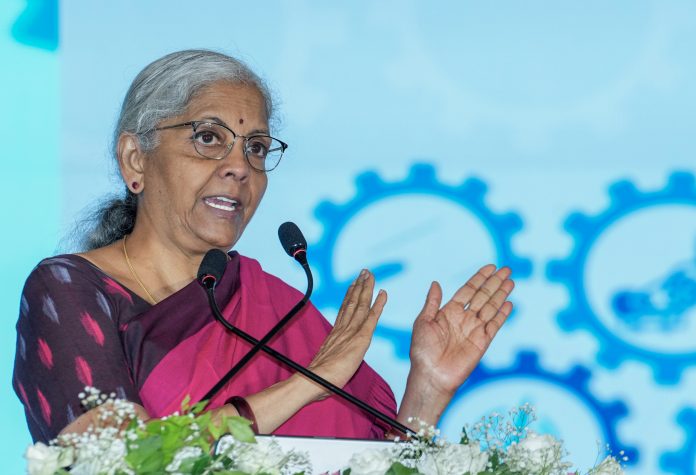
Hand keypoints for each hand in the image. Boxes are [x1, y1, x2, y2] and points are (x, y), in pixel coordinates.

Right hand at [307, 269, 386, 398]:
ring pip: (361, 304)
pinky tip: (383, 293)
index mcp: (335, 333)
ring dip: (367, 288)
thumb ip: (330, 355)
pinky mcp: (360, 338)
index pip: (345, 309)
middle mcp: (343, 328)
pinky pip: (372, 317)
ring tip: (370, 275)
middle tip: (364, 272)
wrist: (314, 379)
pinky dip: (378, 304)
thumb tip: (330, 359)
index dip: (350, 295)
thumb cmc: (318, 377)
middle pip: (353, 302)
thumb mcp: (325, 362)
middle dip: (359, 285)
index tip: (353, 283)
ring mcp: (351, 332)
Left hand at [409, 265, 513, 397]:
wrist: (431, 375)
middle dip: (494, 282)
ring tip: (511, 282)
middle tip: (507, 270)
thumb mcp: (423, 322)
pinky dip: (502, 314)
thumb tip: (436, 283)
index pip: (468, 290)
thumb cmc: (422, 351)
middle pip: (483, 296)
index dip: (479, 278)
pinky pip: (495, 325)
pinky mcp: (482, 342)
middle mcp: (464, 319)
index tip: (491, 267)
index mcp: (449, 312)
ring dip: (501, 294)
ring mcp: (474, 330)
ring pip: (491, 307)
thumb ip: (432, 302)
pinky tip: (509, 303)